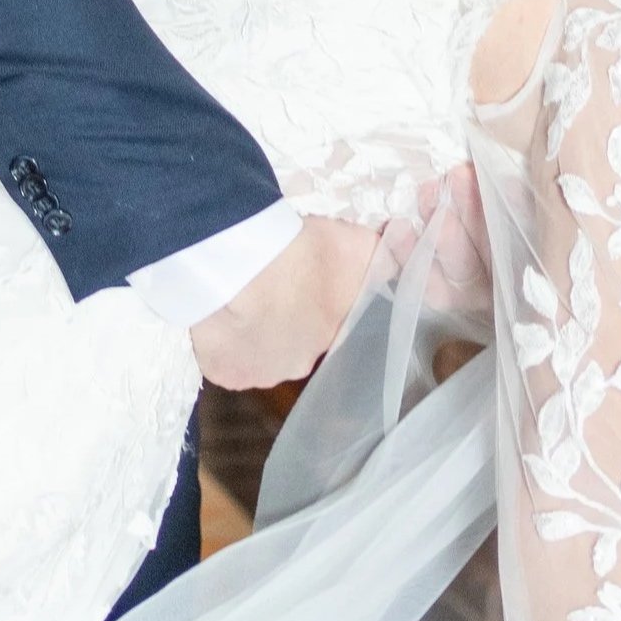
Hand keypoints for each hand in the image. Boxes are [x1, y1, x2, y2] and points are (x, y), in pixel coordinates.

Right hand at [189, 213, 380, 390]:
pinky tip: (217, 309)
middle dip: (284, 319)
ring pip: (256, 350)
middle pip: (292, 343)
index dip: (317, 306)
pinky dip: (219, 336)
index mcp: (333, 339)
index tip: (306, 286)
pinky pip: (222, 355)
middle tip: (270, 283)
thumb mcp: (358, 247)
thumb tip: (403, 246)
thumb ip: (384, 255)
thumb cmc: (305, 257)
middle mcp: (299, 366)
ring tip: (239, 293)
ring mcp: (259, 373)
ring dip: (251, 328)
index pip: (329, 327)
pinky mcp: (223, 372)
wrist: (243, 270)